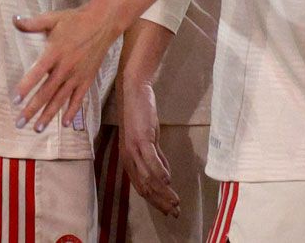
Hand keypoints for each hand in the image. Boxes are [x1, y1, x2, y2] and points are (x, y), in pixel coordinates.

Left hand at [12, 6, 119, 132]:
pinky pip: (78, 98)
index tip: (15, 100)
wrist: (104, 22)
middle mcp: (65, 67)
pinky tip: (64, 123)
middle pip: (46, 92)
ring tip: (37, 128)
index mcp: (54, 52)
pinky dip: (72, 111)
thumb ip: (32, 23)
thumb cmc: (75, 20)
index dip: (26, 87)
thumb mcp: (53, 18)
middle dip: (32, 109)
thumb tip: (14, 20)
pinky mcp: (87, 78)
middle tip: (19, 123)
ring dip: (48, 115)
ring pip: (60, 99)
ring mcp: (77, 75)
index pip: (37, 73)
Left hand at [119, 80, 179, 217]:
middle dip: (160, 202)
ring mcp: (134, 150)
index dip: (156, 201)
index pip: (142, 188)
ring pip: (148, 178)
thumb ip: (157, 158)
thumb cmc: (141, 114)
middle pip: (144, 188)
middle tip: (175, 212)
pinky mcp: (141, 139)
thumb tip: (166, 176)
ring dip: (163, 192)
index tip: (169, 210)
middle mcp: (128, 159)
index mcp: (129, 161)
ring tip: (176, 201)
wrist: (134, 92)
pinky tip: (169, 180)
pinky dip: (160, 172)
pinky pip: (151, 160)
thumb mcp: (149, 139)